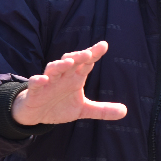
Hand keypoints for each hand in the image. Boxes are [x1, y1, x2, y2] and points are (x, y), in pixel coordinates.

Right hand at [11, 41, 127, 125]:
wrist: (36, 114)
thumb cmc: (60, 105)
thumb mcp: (83, 109)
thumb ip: (102, 110)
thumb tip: (125, 111)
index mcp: (75, 77)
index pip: (86, 63)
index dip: (94, 53)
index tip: (104, 45)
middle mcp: (63, 76)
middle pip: (71, 61)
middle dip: (79, 56)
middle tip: (88, 53)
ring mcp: (48, 82)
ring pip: (53, 68)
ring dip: (60, 65)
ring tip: (69, 62)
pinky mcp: (35, 91)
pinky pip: (35, 83)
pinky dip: (38, 80)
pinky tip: (42, 79)